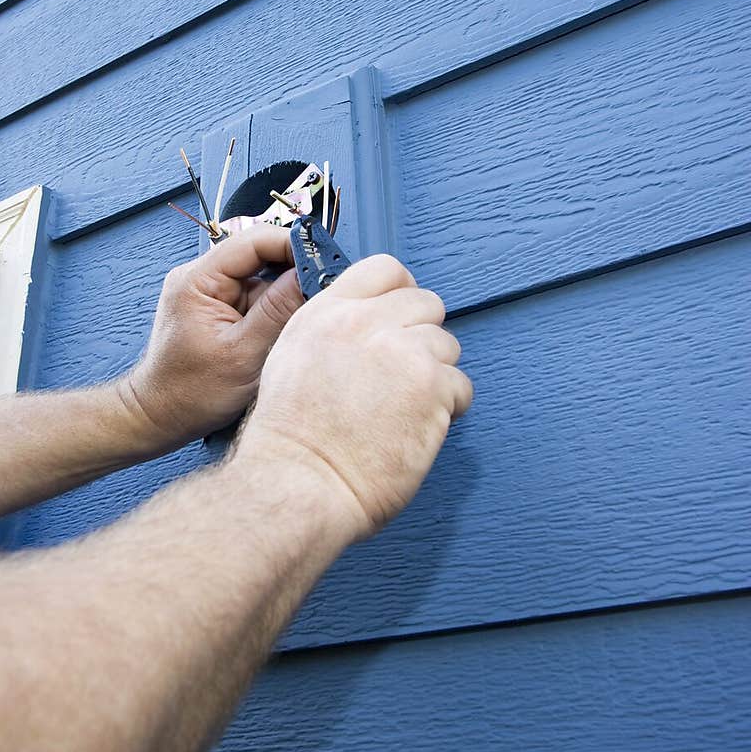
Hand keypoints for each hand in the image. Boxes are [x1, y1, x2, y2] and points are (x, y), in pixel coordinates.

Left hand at [115, 226, 302, 452]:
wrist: (160, 417)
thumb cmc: (191, 393)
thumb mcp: (245, 354)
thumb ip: (280, 310)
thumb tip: (312, 273)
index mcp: (198, 280)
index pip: (254, 241)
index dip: (292, 245)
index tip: (324, 260)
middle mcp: (201, 277)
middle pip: (260, 256)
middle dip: (293, 272)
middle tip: (323, 292)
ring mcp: (210, 292)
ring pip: (262, 279)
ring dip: (285, 297)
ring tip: (301, 321)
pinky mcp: (219, 309)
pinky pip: (256, 298)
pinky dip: (274, 311)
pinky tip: (284, 331)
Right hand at [236, 254, 471, 540]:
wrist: (299, 482)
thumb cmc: (290, 439)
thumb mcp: (291, 357)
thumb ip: (333, 330)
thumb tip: (371, 324)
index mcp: (327, 312)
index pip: (385, 269)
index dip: (400, 294)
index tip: (400, 321)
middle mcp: (366, 323)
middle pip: (426, 303)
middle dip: (421, 336)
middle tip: (405, 374)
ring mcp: (404, 352)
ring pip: (447, 345)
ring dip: (436, 374)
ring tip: (406, 407)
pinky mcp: (432, 388)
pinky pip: (460, 386)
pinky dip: (448, 408)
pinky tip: (417, 427)